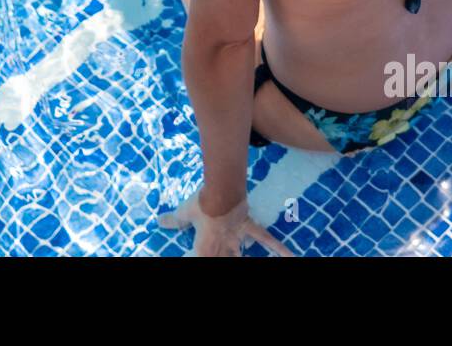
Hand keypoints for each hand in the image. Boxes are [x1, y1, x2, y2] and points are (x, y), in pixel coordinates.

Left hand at [158, 189, 293, 256]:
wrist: (221, 190)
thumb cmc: (202, 202)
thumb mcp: (185, 212)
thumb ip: (174, 219)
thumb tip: (159, 222)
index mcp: (206, 247)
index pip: (202, 261)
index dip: (199, 260)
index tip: (197, 259)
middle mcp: (223, 246)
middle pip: (224, 261)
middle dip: (222, 261)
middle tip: (222, 258)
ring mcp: (238, 238)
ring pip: (240, 256)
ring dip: (241, 259)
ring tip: (242, 259)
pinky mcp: (248, 227)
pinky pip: (266, 239)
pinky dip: (279, 248)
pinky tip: (292, 257)